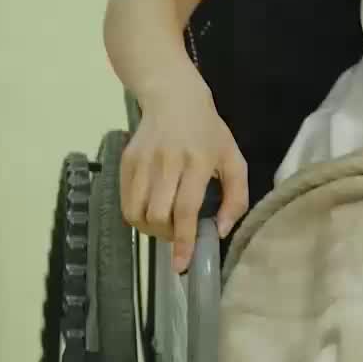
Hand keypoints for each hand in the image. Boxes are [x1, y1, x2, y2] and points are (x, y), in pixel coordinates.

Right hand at [119, 76, 247, 271]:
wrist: (173, 97)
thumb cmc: (208, 132)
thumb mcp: (233, 158)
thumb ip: (236, 197)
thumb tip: (220, 232)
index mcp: (199, 161)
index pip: (186, 208)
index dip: (183, 240)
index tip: (181, 264)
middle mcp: (168, 161)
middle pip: (158, 215)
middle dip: (167, 235)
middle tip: (179, 233)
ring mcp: (144, 160)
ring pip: (137, 213)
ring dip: (150, 229)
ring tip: (164, 224)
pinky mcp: (127, 161)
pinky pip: (126, 202)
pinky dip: (137, 215)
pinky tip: (151, 210)